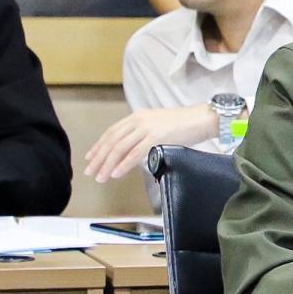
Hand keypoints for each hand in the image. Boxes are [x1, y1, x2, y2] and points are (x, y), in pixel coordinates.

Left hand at [84, 105, 215, 181]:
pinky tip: (116, 173)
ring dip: (108, 164)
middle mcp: (139, 120)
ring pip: (120, 148)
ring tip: (101, 177)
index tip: (90, 158)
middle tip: (90, 172)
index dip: (99, 146)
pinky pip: (135, 153)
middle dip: (99, 158)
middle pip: (112, 141)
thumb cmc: (184, 125)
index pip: (112, 132)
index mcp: (138, 116)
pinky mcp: (156, 136)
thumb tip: (131, 152)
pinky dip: (124, 164)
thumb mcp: (158, 126)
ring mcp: (147, 127)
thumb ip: (143, 135)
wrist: (202, 119)